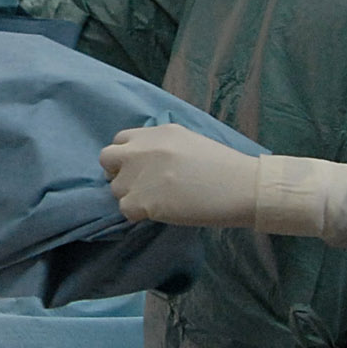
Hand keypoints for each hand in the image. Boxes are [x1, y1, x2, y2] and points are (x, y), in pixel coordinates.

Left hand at [100, 124, 259, 228]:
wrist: (240, 186)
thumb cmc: (224, 166)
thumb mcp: (188, 141)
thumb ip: (162, 146)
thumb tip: (148, 159)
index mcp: (156, 133)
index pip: (121, 139)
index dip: (127, 155)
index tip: (139, 167)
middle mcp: (141, 150)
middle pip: (106, 158)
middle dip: (117, 172)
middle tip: (137, 184)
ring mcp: (138, 175)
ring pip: (115, 188)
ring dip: (130, 196)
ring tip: (156, 201)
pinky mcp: (142, 201)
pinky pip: (125, 210)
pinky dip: (137, 214)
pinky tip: (158, 213)